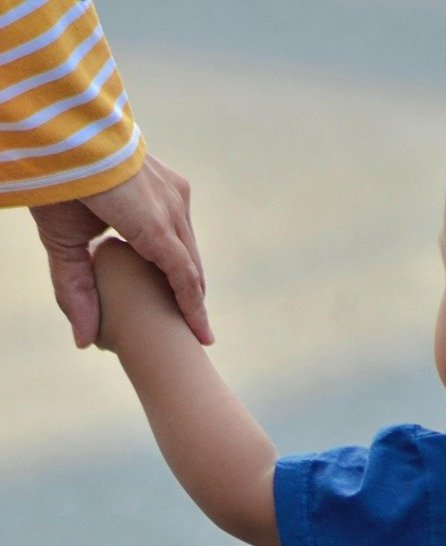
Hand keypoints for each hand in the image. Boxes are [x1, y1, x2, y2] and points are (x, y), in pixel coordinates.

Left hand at [30, 153, 213, 347]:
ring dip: (188, 277)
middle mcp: (172, 206)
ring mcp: (176, 192)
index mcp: (150, 222)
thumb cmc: (60, 180)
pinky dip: (181, 252)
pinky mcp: (174, 183)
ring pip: (190, 247)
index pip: (182, 276)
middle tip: (195, 333)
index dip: (193, 311)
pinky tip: (173, 270)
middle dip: (194, 300)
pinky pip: (184, 228)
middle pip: (191, 266)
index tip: (204, 339)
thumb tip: (84, 340)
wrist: (68, 124)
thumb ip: (74, 288)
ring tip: (186, 306)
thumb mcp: (61, 239)